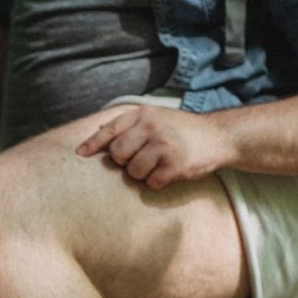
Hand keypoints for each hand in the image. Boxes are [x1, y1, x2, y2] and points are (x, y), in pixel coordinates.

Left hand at [76, 106, 228, 188]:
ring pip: (133, 171)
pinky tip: (169, 172)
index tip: (79, 154)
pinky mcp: (174, 164)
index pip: (110, 130)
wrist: (218, 136)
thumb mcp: (156, 117)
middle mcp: (152, 127)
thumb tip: (97, 133)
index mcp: (144, 114)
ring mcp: (163, 145)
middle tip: (140, 159)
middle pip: (117, 154)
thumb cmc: (182, 131)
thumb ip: (130, 124)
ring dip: (142, 174)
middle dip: (124, 162)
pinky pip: (151, 182)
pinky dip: (158, 182)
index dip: (93, 144)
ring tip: (158, 164)